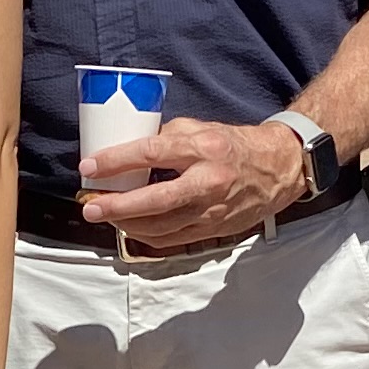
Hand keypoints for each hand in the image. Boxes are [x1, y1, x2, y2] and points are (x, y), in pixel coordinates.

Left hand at [82, 117, 308, 251]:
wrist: (279, 169)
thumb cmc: (235, 145)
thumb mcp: (202, 128)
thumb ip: (167, 136)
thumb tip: (130, 148)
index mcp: (203, 149)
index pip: (152, 153)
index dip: (116, 161)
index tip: (90, 166)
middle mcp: (208, 182)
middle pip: (154, 200)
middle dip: (116, 206)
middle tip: (90, 205)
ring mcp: (212, 211)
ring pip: (161, 227)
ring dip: (127, 224)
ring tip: (106, 215)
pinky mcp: (214, 230)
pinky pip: (173, 239)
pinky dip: (147, 235)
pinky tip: (132, 227)